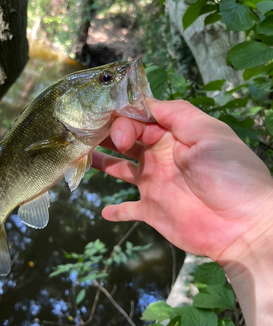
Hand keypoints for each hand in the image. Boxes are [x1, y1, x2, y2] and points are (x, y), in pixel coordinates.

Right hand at [92, 99, 272, 264]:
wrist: (244, 223)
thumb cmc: (229, 173)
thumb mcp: (208, 132)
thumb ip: (176, 113)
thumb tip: (144, 102)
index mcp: (173, 136)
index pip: (139, 119)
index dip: (121, 118)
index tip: (108, 123)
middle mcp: (160, 156)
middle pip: (126, 141)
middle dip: (106, 134)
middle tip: (85, 134)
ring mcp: (154, 184)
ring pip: (121, 169)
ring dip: (103, 162)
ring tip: (81, 156)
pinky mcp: (152, 212)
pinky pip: (129, 210)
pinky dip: (116, 210)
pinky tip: (104, 211)